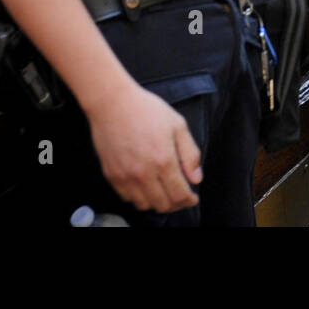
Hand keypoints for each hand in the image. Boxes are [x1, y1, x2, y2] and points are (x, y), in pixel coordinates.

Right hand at [85, 81, 201, 213]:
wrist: (113, 103)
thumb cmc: (147, 110)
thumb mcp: (178, 125)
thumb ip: (190, 154)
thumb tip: (196, 178)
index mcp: (164, 160)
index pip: (179, 194)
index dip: (189, 200)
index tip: (193, 198)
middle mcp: (144, 173)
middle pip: (163, 205)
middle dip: (176, 204)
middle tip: (181, 196)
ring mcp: (125, 176)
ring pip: (144, 205)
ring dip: (157, 203)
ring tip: (164, 192)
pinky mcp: (111, 175)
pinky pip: (127, 198)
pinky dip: (138, 197)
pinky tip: (145, 186)